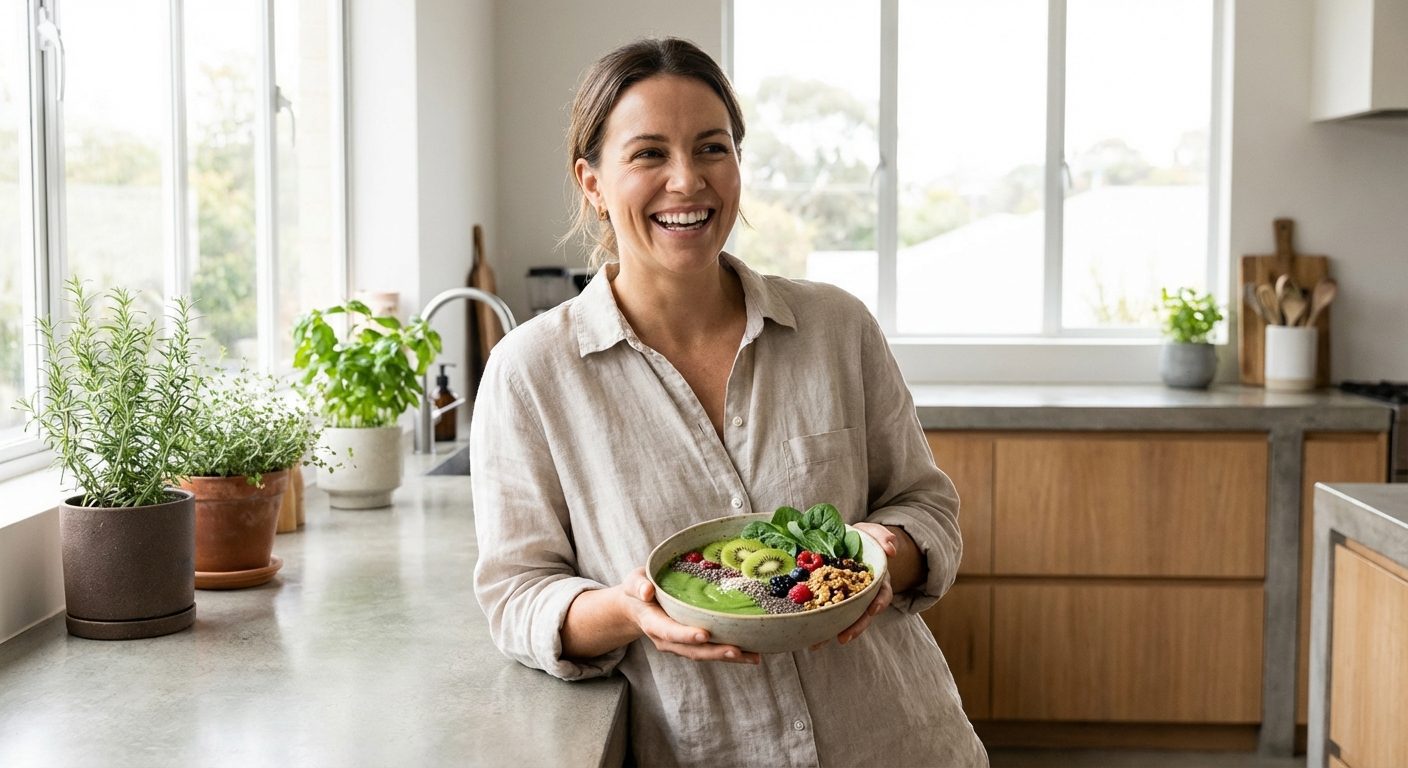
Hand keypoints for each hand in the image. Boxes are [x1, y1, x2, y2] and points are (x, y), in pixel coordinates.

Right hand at [619, 568, 760, 664]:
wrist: (636, 607)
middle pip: (692, 650)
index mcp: (653, 623)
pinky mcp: (691, 644)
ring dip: (727, 656)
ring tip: (752, 656)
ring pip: (704, 654)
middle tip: (737, 651)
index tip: (704, 634)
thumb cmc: (638, 590)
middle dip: (715, 652)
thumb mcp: (633, 582)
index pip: (670, 632)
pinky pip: (710, 651)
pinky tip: (751, 653)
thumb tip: (647, 591)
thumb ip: (638, 585)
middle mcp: (667, 640)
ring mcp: (680, 645)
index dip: (686, 635)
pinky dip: (730, 654)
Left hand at [811, 521, 897, 650]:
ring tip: (819, 643)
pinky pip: (828, 614)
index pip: (882, 593)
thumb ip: (882, 536)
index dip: (879, 602)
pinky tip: (808, 636)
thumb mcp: (872, 533)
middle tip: (844, 637)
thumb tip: (890, 549)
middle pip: (863, 613)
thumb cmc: (861, 539)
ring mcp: (849, 599)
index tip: (873, 610)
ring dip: (835, 631)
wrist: (847, 543)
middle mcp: (864, 593)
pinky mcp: (831, 599)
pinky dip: (820, 625)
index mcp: (876, 579)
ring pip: (845, 618)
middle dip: (855, 626)